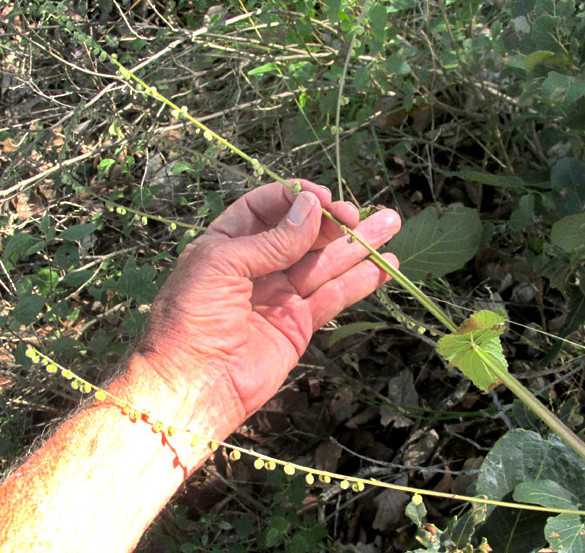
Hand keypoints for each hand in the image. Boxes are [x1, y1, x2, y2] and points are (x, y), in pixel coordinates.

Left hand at [136, 180, 400, 434]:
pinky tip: (384, 266)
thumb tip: (312, 208)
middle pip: (301, 233)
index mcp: (227, 244)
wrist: (193, 386)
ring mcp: (280, 295)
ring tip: (391, 223)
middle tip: (357, 216)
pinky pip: (333, 296)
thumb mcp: (223, 264)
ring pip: (324, 263)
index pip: (267, 208)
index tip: (324, 199)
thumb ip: (272, 240)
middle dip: (331, 221)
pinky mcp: (299, 324)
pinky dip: (360, 281)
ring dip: (357, 245)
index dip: (296, 199)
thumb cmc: (193, 318)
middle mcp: (255, 266)